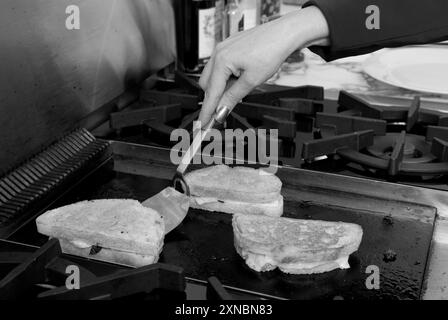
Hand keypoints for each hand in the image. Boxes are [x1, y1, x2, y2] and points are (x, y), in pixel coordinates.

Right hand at [198, 6, 329, 124]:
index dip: (207, 111)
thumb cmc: (271, 51)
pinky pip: (220, 65)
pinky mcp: (229, 46)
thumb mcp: (252, 81)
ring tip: (240, 88)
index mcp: (222, 61)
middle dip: (214, 97)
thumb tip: (221, 110)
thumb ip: (232, 97)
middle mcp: (219, 52)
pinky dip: (226, 76)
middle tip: (224, 108)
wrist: (284, 34)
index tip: (203, 123)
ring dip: (221, 87)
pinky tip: (240, 78)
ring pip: (213, 75)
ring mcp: (223, 48)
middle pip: (206, 84)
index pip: (211, 93)